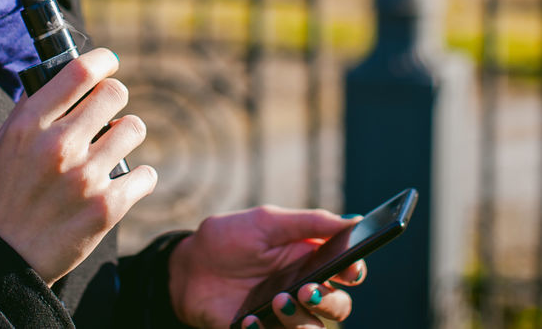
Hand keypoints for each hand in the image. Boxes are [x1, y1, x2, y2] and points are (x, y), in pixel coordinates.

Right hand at [0, 48, 156, 282]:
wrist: (3, 259)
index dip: (102, 60)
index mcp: (30, 125)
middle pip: (115, 93)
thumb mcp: (6, 142)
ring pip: (134, 129)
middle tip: (106, 116)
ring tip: (110, 152)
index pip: (79, 72)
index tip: (108, 63)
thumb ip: (34, 107)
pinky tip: (122, 183)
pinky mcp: (107, 207)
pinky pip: (146, 174)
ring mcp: (86, 177)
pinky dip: (138, 178)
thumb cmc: (5, 194)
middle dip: (114, 100)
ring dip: (125, 138)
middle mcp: (59, 146)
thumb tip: (66, 74)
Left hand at [168, 206, 368, 328]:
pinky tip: (249, 320)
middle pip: (338, 305)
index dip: (354, 271)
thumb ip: (308, 222)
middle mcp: (303, 289)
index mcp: (310, 258)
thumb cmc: (229, 239)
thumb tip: (353, 221)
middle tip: (305, 289)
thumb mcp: (265, 222)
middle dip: (329, 301)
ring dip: (301, 320)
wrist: (187, 269)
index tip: (348, 270)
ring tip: (277, 302)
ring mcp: (284, 314)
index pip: (349, 270)